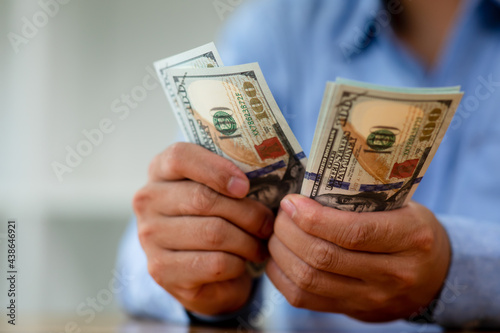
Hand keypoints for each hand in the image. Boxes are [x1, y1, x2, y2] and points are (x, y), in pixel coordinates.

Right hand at [133, 142, 273, 315]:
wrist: (199, 271)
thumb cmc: (215, 218)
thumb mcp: (218, 190)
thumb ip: (232, 178)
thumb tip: (268, 181)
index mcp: (160, 170)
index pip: (180, 157)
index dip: (216, 169)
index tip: (245, 186)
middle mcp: (147, 200)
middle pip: (202, 199)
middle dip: (247, 213)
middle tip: (267, 223)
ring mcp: (149, 237)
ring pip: (213, 233)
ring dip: (248, 241)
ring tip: (260, 244)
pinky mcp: (162, 270)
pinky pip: (215, 263)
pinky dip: (238, 264)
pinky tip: (242, 263)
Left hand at [266, 194, 450, 321]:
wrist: (437, 276)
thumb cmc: (411, 229)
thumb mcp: (401, 206)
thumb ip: (362, 199)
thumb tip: (307, 188)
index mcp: (410, 237)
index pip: (353, 232)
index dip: (313, 217)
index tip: (292, 201)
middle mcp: (394, 273)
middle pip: (324, 257)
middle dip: (290, 232)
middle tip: (280, 214)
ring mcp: (373, 299)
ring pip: (309, 280)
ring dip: (282, 253)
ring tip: (276, 233)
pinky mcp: (354, 311)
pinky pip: (304, 299)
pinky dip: (282, 276)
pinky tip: (279, 257)